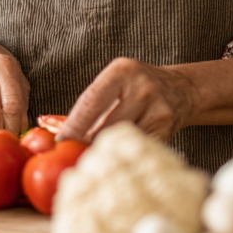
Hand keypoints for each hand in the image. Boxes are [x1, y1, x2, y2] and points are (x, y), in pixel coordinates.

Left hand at [60, 55, 232, 143]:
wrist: (180, 89)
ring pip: (119, 141)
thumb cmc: (136, 86)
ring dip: (102, 153)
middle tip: (69, 158)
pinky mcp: (166, 130)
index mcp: (122, 72)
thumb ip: (89, 105)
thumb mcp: (115, 82)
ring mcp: (157, 110)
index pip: (90, 103)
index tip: (59, 143)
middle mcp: (141, 88)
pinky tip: (113, 160)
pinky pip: (135, 148)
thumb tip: (52, 129)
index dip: (72, 126)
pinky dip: (121, 155)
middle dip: (84, 144)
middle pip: (104, 127)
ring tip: (89, 161)